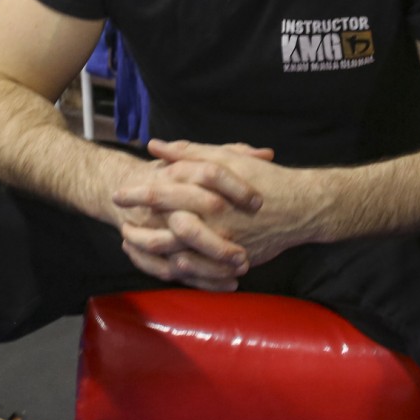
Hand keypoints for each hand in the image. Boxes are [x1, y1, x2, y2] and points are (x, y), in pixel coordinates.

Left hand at [117, 139, 328, 275]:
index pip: (160, 194)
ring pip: (175, 255)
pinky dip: (176, 269)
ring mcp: (220, 247)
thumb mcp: (226, 159)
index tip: (118, 193)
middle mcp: (210, 223)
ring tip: (134, 244)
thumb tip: (155, 146)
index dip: (135, 193)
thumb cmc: (264, 178)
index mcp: (206, 194)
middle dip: (137, 228)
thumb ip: (188, 153)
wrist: (301, 209)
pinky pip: (198, 273)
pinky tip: (165, 261)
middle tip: (121, 224)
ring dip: (151, 251)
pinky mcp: (231, 263)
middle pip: (161, 230)